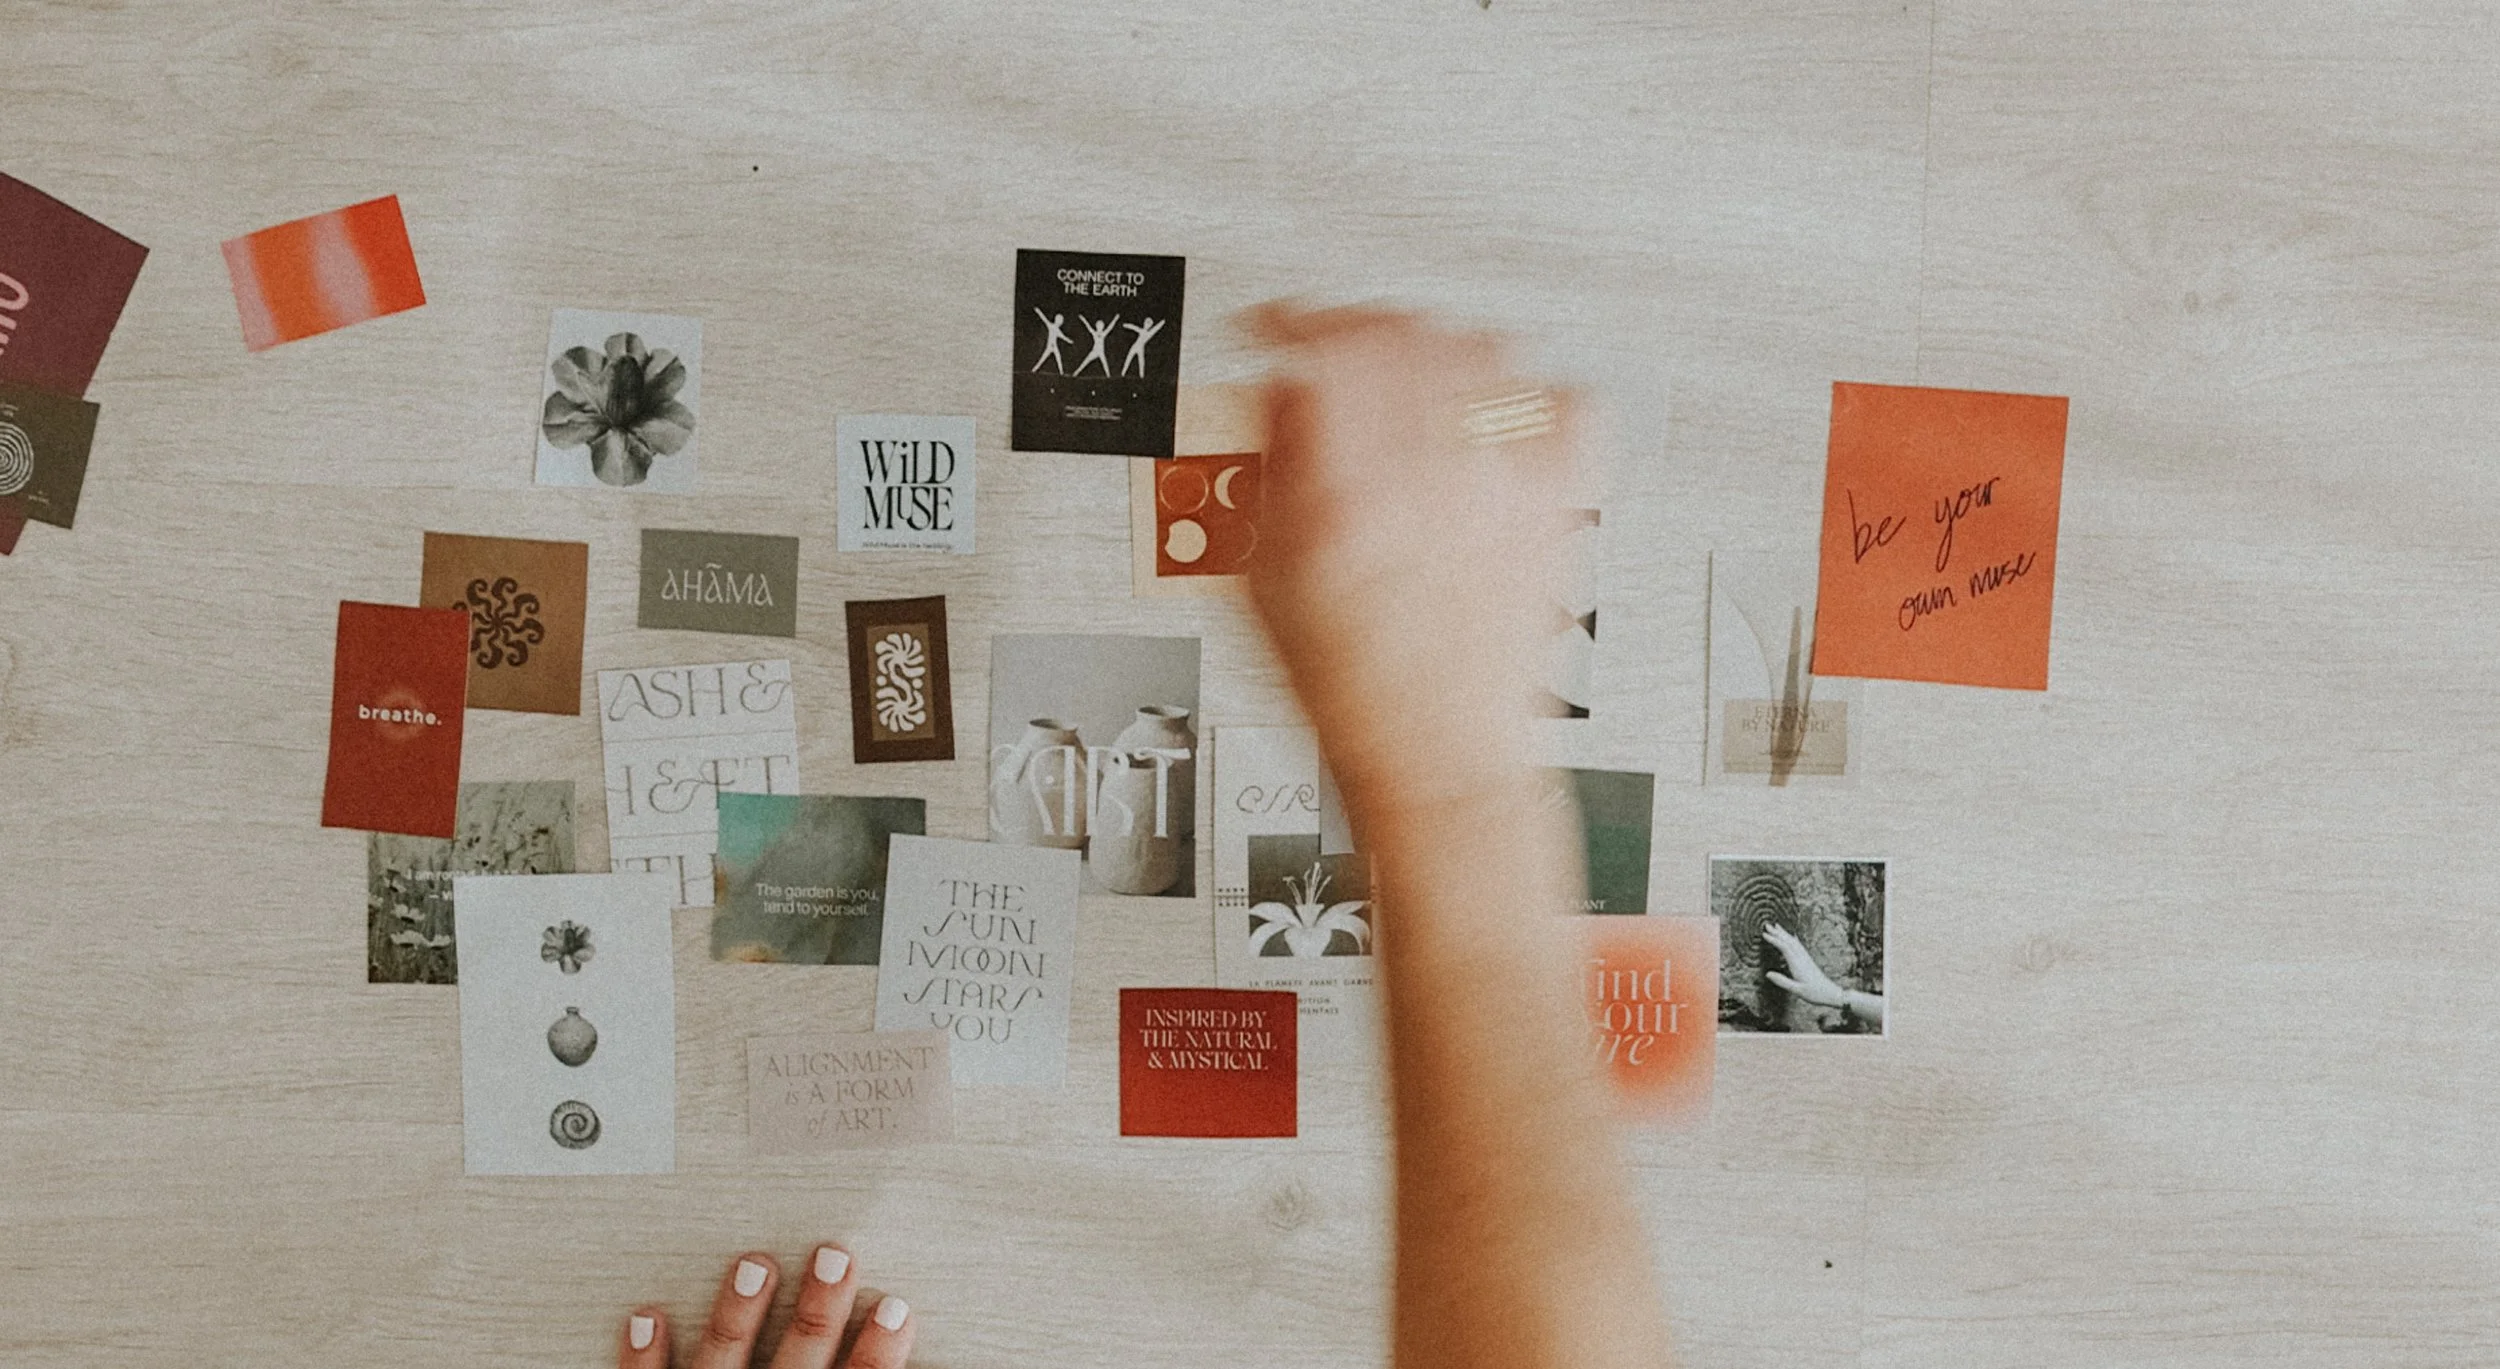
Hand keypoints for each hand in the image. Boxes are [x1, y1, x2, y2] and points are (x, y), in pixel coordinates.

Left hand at [620, 1246, 913, 1368]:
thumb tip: (917, 1365)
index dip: (880, 1349)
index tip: (897, 1309)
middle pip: (799, 1357)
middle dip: (819, 1306)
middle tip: (834, 1256)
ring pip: (724, 1358)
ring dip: (738, 1311)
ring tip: (752, 1262)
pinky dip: (645, 1354)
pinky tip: (647, 1314)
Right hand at [1243, 303, 1583, 812]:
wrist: (1439, 757)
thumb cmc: (1354, 690)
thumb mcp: (1267, 580)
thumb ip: (1273, 471)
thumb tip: (1284, 389)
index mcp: (1351, 497)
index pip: (1333, 348)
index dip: (1298, 322)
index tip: (1280, 328)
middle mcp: (1436, 481)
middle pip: (1409, 335)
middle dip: (1361, 329)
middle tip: (1338, 350)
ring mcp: (1508, 490)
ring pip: (1487, 352)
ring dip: (1438, 346)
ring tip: (1411, 373)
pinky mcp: (1559, 507)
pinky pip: (1567, 406)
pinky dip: (1532, 393)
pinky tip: (1497, 413)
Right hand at [1760, 925, 1847, 1007]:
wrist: (1831, 993)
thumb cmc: (1815, 993)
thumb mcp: (1797, 990)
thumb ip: (1782, 981)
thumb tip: (1768, 974)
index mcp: (1798, 964)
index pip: (1785, 948)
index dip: (1774, 940)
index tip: (1764, 934)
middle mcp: (1802, 959)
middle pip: (1789, 941)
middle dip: (1778, 933)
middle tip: (1767, 925)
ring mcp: (1806, 958)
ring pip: (1794, 942)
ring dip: (1785, 934)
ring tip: (1777, 927)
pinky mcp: (1808, 960)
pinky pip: (1799, 945)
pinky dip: (1793, 939)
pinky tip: (1792, 937)